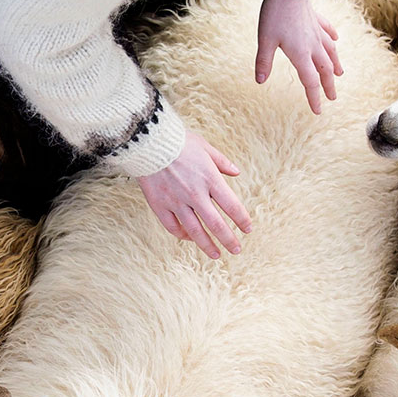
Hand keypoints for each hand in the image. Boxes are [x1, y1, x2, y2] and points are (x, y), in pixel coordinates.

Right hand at [139, 134, 250, 258]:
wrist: (148, 141)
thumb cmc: (178, 142)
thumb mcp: (205, 147)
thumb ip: (222, 161)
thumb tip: (237, 171)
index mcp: (210, 179)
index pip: (232, 206)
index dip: (242, 220)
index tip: (248, 229)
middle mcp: (195, 194)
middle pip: (216, 224)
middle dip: (229, 240)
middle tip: (236, 250)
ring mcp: (176, 201)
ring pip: (195, 231)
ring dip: (207, 245)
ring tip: (216, 255)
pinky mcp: (160, 205)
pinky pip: (173, 227)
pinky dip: (182, 235)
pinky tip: (189, 238)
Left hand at [256, 0, 343, 113]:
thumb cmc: (274, 14)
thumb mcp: (265, 40)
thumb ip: (263, 61)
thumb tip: (260, 81)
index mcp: (301, 54)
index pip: (310, 81)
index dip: (314, 98)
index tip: (317, 111)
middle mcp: (313, 45)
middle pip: (324, 70)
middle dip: (329, 86)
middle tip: (333, 98)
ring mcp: (317, 31)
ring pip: (330, 52)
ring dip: (335, 65)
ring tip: (339, 73)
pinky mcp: (316, 18)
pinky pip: (328, 31)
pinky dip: (332, 38)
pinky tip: (336, 39)